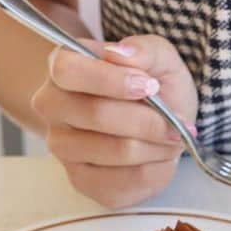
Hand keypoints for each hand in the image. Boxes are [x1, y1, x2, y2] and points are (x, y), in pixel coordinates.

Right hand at [31, 35, 198, 207]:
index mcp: (62, 66)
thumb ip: (145, 49)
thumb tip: (120, 53)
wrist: (155, 122)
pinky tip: (161, 157)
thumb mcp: (160, 58)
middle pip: (97, 115)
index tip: (150, 86)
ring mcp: (62, 147)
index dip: (113, 81)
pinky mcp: (81, 180)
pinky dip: (155, 169)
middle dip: (149, 120)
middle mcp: (52, 106)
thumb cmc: (153, 85)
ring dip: (157, 146)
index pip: (70, 72)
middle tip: (179, 122)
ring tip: (174, 138)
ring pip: (116, 150)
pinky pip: (124, 181)